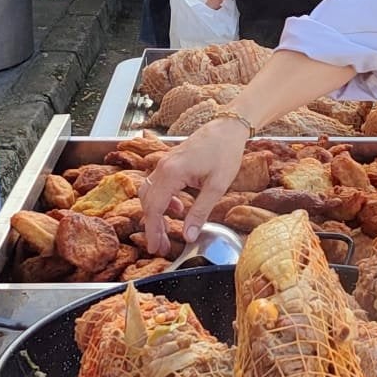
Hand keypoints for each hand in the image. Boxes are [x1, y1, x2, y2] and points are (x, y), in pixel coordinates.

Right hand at [141, 118, 251, 254]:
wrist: (228, 128)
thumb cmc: (225, 152)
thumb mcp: (217, 186)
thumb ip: (200, 212)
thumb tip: (189, 235)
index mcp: (171, 173)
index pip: (155, 209)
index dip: (153, 232)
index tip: (155, 249)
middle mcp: (162, 167)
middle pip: (148, 203)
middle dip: (153, 227)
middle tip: (161, 247)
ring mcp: (164, 164)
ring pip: (149, 194)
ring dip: (155, 214)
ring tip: (167, 231)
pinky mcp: (169, 163)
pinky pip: (157, 185)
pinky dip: (161, 201)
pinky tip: (177, 208)